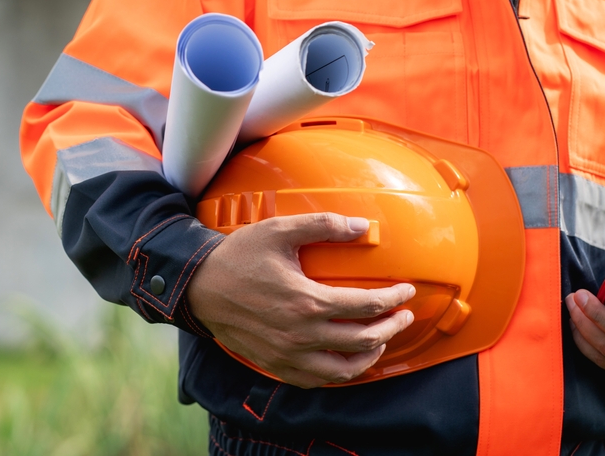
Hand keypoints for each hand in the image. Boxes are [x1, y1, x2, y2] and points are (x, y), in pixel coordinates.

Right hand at [186, 212, 415, 388]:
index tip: (406, 291)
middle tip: (403, 315)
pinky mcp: (275, 364)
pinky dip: (339, 374)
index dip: (394, 299)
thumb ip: (323, 225)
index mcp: (308, 301)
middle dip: (392, 326)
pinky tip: (346, 360)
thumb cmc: (238, 256)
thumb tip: (362, 226)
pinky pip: (316, 381)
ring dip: (370, 355)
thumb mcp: (279, 230)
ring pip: (344, 369)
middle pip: (364, 339)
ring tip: (381, 340)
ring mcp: (288, 354)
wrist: (198, 286)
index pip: (367, 305)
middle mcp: (302, 335)